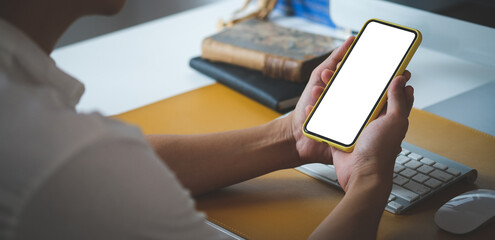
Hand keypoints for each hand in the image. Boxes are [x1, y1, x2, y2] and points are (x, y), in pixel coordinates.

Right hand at [287, 36, 413, 192]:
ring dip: (332, 91)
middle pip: (362, 96)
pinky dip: (321, 109)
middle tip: (343, 68)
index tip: (384, 64)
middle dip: (352, 81)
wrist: (360, 175)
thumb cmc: (380, 151)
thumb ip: (397, 100)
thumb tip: (401, 80)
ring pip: (343, 104)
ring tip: (323, 80)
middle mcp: (372, 121)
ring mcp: (354, 128)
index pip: (391, 94)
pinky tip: (315, 100)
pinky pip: (330, 118)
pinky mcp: (339, 135)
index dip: (389, 79)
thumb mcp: (394, 121)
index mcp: (387, 116)